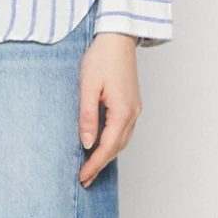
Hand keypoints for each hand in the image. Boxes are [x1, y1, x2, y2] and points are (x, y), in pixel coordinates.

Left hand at [78, 32, 140, 185]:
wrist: (117, 38)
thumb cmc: (101, 58)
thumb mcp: (88, 87)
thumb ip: (87, 116)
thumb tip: (87, 142)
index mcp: (122, 111)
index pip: (107, 146)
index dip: (94, 164)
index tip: (82, 177)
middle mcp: (132, 113)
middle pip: (117, 148)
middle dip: (100, 165)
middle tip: (84, 179)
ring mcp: (134, 108)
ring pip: (122, 141)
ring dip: (107, 156)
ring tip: (91, 168)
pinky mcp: (132, 103)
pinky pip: (124, 131)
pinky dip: (113, 143)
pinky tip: (102, 146)